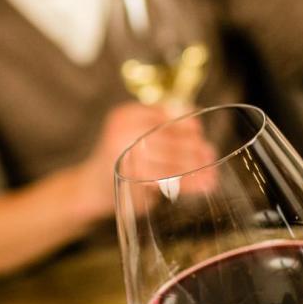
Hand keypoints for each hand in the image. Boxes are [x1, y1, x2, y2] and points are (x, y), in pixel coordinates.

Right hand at [76, 103, 214, 218]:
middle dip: (195, 150)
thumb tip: (202, 139)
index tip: (200, 135)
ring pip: (171, 159)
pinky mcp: (130, 178)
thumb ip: (162, 132)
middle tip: (211, 157)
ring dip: (196, 168)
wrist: (90, 189)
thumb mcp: (136, 137)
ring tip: (211, 176)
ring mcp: (124, 154)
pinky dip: (188, 184)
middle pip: (171, 138)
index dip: (188, 124)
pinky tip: (202, 186)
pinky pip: (166, 179)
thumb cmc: (121, 162)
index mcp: (126, 114)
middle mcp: (123, 130)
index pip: (166, 114)